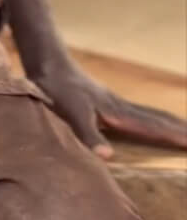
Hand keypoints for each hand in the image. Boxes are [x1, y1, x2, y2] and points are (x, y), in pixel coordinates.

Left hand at [29, 54, 186, 157]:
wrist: (47, 62)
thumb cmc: (56, 89)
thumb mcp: (70, 114)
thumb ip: (88, 134)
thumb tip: (109, 157)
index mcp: (117, 111)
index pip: (153, 126)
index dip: (174, 136)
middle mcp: (120, 106)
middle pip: (157, 118)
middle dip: (179, 129)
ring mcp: (114, 102)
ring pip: (149, 114)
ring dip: (169, 124)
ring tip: (184, 131)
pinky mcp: (105, 101)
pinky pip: (137, 113)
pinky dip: (152, 120)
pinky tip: (148, 124)